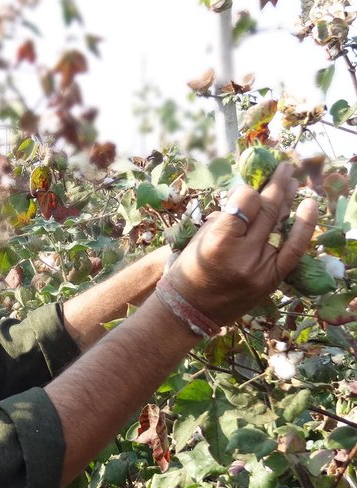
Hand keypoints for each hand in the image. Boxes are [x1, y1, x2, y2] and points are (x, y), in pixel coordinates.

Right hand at [165, 162, 317, 326]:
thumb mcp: (199, 238)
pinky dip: (304, 226)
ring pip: (281, 223)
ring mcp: (260, 268)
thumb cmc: (188, 271)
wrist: (190, 310)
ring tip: (293, 181)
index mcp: (218, 241)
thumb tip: (249, 197)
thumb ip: (225, 218)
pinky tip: (310, 205)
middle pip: (266, 208)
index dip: (247, 190)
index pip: (245, 201)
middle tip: (283, 167)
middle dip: (276, 184)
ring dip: (288, 199)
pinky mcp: (272, 279)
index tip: (246, 188)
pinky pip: (294, 249)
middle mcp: (243, 254)